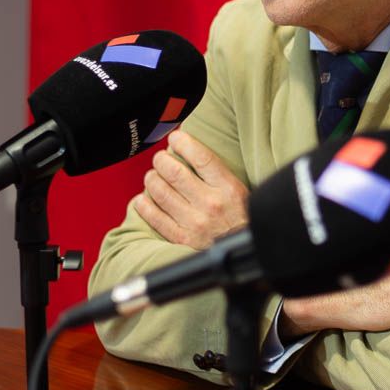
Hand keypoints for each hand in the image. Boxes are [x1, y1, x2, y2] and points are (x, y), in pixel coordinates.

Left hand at [133, 131, 248, 249]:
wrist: (248, 252)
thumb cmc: (244, 219)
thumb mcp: (240, 190)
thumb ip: (218, 174)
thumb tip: (193, 154)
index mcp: (228, 188)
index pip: (201, 157)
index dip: (184, 143)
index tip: (176, 138)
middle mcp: (210, 204)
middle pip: (175, 173)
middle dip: (162, 160)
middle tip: (160, 158)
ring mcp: (194, 222)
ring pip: (161, 193)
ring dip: (152, 180)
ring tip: (152, 176)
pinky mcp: (183, 238)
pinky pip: (156, 218)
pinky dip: (144, 206)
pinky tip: (142, 200)